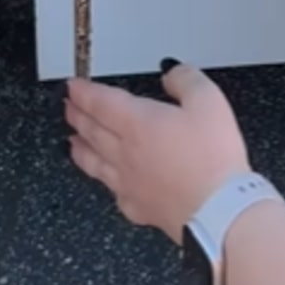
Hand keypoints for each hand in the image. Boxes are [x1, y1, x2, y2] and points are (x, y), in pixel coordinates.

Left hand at [65, 61, 250, 242]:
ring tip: (71, 141)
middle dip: (77, 115)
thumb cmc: (213, 158)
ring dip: (80, 147)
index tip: (73, 86)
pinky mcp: (139, 208)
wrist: (217, 212)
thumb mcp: (208, 100)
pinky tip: (106, 179)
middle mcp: (126, 153)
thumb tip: (172, 73)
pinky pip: (111, 190)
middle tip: (68, 107)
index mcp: (138, 123)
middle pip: (92, 130)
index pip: (100, 103)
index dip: (83, 92)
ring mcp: (129, 183)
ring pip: (94, 162)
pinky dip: (102, 179)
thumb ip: (186, 79)